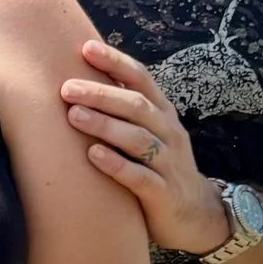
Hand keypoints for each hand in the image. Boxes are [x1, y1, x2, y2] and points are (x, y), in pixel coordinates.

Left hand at [65, 38, 230, 254]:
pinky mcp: (164, 194)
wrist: (195, 215)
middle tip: (67, 88)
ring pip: (138, 139)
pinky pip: (140, 177)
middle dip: (102, 94)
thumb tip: (75, 76)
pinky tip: (93, 155)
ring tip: (74, 115)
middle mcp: (168, 133)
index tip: (85, 48)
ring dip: (105, 125)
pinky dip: (117, 164)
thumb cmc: (157, 165)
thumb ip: (121, 108)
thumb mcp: (146, 132)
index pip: (142, 79)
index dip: (116, 62)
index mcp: (162, 113)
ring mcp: (169, 163)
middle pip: (137, 106)